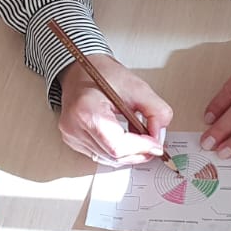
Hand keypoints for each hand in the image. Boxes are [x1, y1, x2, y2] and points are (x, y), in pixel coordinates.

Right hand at [57, 55, 172, 165]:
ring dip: (129, 153)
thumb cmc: (102, 74)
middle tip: (153, 143)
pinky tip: (124, 137)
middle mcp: (74, 127)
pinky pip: (101, 155)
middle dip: (138, 152)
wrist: (80, 70)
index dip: (140, 148)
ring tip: (138, 136)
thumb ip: (155, 112)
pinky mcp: (73, 140)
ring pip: (109, 159)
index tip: (156, 144)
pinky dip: (117, 151)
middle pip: (113, 156)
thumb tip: (159, 136)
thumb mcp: (137, 87)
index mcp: (87, 111)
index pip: (117, 145)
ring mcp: (71, 136)